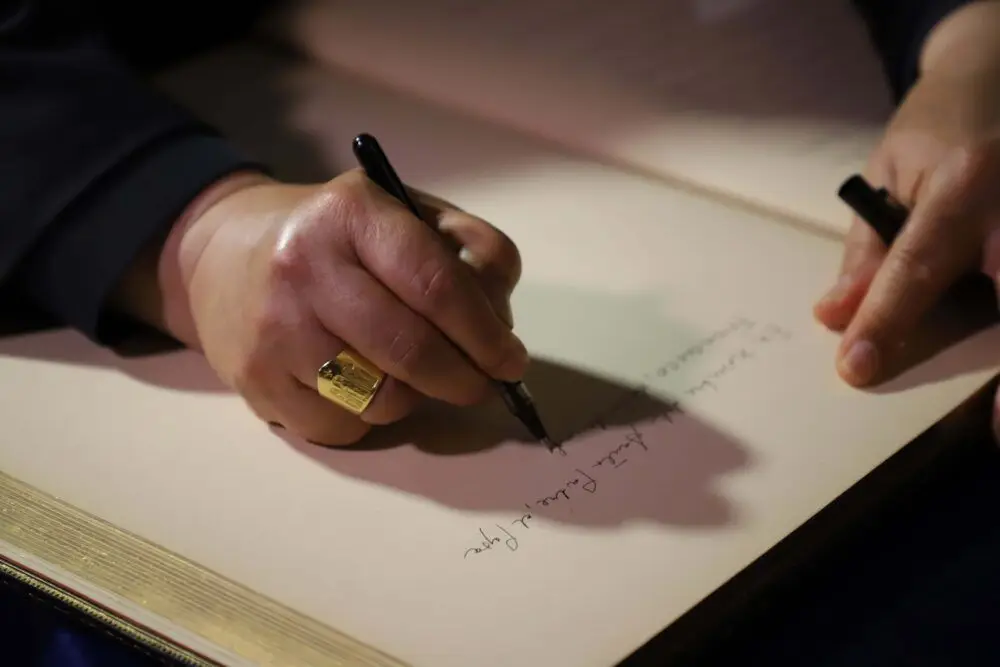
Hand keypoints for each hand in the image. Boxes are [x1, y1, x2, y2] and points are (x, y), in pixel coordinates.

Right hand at [124, 168, 526, 445]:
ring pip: (381, 399)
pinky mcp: (255, 383)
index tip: (510, 360)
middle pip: (411, 351)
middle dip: (465, 379)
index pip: (435, 286)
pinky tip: (362, 385)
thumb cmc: (337, 237)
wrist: (221, 255)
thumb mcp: (404, 213)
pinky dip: (370, 418)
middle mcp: (304, 268)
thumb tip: (500, 322)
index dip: (485, 334)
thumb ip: (468, 250)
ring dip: (417, 398)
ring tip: (414, 373)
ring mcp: (274, 330)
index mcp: (352, 215)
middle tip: (483, 384)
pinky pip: (343, 428)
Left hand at [813, 4, 999, 403]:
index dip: (886, 321)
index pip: (917, 264)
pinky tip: (999, 365)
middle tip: (998, 427)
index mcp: (963, 179)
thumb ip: (868, 251)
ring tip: (998, 415)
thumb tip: (837, 320)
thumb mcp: (887, 173)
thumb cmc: (937, 128)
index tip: (857, 369)